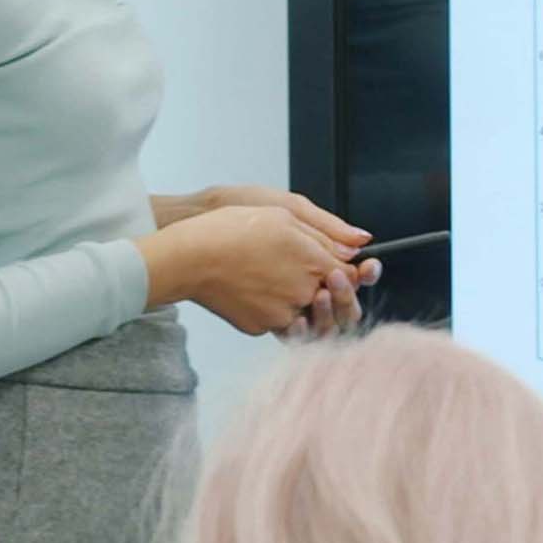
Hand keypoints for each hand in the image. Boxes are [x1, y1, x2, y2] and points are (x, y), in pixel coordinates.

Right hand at [144, 200, 374, 337]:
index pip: (350, 276)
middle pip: (331, 299)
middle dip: (326, 289)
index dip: (348, 272)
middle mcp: (304, 293)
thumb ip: (325, 233)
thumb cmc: (229, 230)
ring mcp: (282, 314)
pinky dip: (272, 310)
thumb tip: (355, 248)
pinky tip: (255, 289)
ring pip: (306, 314)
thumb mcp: (283, 215)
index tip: (339, 268)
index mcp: (314, 263)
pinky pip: (278, 323)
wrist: (187, 259)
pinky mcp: (260, 327)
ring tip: (275, 280)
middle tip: (303, 274)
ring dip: (300, 302)